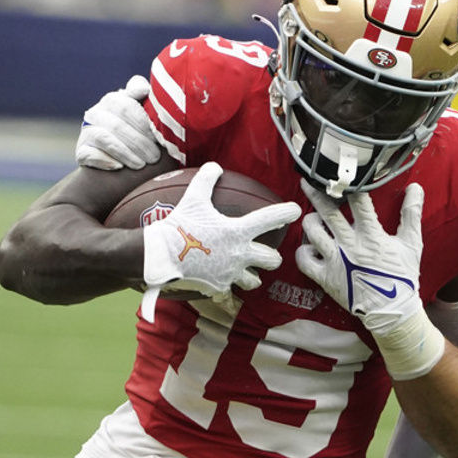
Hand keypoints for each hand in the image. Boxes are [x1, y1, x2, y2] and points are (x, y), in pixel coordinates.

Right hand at [76, 75, 160, 169]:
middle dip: (139, 143)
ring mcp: (87, 132)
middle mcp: (96, 113)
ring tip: (141, 165)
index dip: (142, 122)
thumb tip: (143, 89)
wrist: (116, 155)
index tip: (158, 137)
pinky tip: (119, 167)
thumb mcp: (143, 110)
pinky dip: (105, 161)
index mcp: (113, 100)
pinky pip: (89, 154)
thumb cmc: (137, 128)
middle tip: (155, 157)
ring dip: (125, 153)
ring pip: (104, 139)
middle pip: (117, 125)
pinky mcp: (81, 151)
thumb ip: (145, 96)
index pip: (125, 106)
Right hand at [142, 162, 300, 298]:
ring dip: (254, 275)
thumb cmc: (178, 225)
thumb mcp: (193, 198)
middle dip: (273, 256)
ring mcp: (231, 274)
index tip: (296, 211)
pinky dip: (227, 286)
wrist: (161, 255)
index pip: (270, 219)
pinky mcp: (219, 287)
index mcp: (238, 231)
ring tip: (247, 269)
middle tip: (268, 252)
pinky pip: (230, 290)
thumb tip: (216, 167)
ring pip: (255, 280)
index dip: (286, 213)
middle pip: (272, 259)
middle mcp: (240, 254)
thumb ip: (207, 180)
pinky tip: (221, 280)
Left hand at [296, 182, 442, 378]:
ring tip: (315, 218)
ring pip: (312, 231)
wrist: (391, 312)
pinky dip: (304, 249)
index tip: (341, 170)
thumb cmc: (403, 277)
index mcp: (372, 235)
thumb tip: (416, 187)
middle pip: (328, 212)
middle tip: (308, 178)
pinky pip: (304, 258)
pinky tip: (312, 246)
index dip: (348, 184)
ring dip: (311, 220)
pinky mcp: (325, 277)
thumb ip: (411, 214)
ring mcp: (335, 261)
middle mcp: (350, 245)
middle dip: (316, 191)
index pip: (358, 201)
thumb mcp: (412, 244)